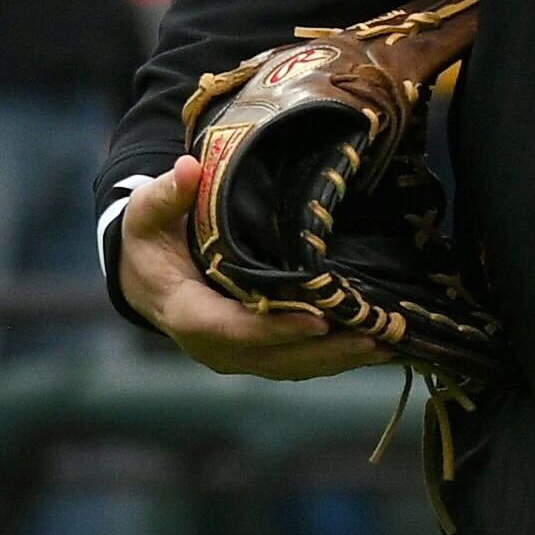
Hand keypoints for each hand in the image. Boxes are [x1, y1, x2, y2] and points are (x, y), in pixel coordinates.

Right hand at [115, 158, 393, 379]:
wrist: (145, 277)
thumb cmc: (151, 241)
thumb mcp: (148, 213)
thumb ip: (167, 194)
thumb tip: (190, 168)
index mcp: (185, 313)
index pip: (231, 328)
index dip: (274, 328)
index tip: (319, 320)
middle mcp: (213, 346)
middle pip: (274, 358)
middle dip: (326, 351)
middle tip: (374, 337)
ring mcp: (238, 355)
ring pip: (293, 365)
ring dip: (340, 359)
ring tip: (388, 343)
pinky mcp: (258, 354)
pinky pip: (299, 361)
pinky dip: (336, 357)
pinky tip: (377, 345)